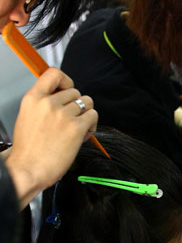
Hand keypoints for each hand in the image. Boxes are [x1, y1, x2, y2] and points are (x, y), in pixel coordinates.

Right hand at [6, 67, 97, 208]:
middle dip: (77, 105)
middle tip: (73, 120)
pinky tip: (84, 135)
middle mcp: (48, 103)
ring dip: (86, 114)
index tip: (68, 89)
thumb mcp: (27, 117)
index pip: (53, 74)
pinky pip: (93, 116)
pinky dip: (92, 125)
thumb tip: (61, 101)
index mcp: (33, 99)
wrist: (28, 168)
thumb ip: (43, 105)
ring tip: (79, 128)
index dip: (66, 80)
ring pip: (87, 102)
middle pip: (75, 92)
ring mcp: (63, 115)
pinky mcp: (76, 128)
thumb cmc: (28, 150)